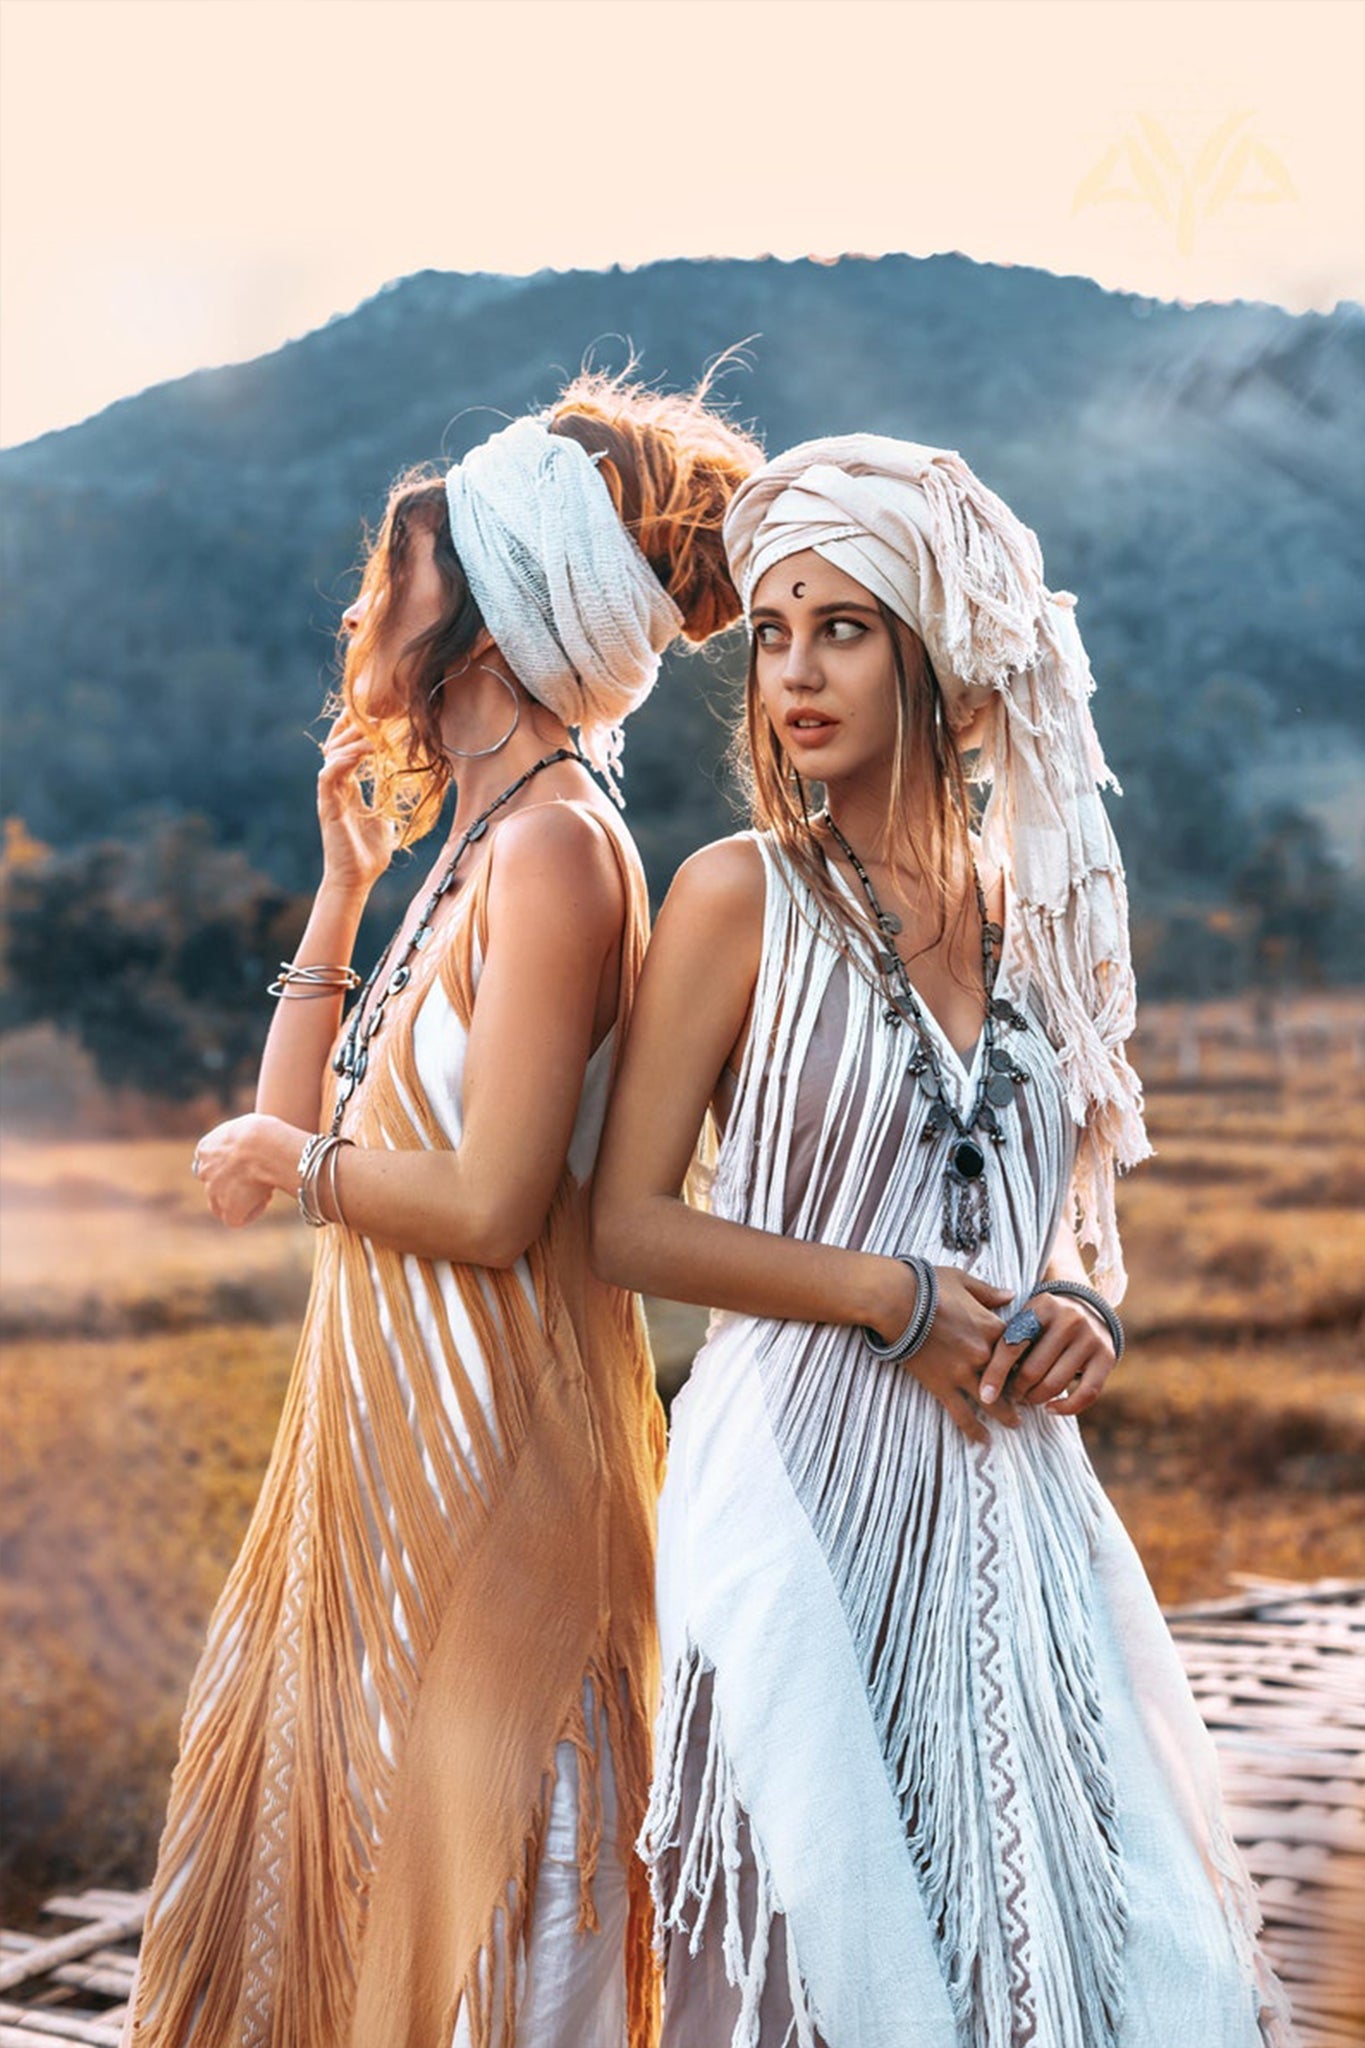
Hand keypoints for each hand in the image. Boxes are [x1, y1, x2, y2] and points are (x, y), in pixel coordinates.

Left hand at [192, 1113, 301, 1227]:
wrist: (265, 1146)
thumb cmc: (264, 1132)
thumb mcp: (247, 1126)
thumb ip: (241, 1136)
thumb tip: (251, 1143)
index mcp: (205, 1148)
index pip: (211, 1163)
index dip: (231, 1166)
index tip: (249, 1163)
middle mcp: (204, 1171)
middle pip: (215, 1185)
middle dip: (232, 1185)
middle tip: (256, 1179)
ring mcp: (214, 1192)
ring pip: (221, 1204)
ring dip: (239, 1200)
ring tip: (262, 1189)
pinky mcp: (228, 1209)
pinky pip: (235, 1219)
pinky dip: (250, 1212)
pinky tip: (264, 1199)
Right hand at [316, 712, 398, 892]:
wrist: (356, 880)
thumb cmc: (369, 855)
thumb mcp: (383, 821)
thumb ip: (383, 802)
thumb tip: (395, 793)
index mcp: (347, 788)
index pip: (345, 749)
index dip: (353, 730)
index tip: (372, 712)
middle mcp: (335, 787)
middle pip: (335, 745)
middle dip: (352, 728)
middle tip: (376, 714)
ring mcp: (329, 796)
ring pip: (331, 755)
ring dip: (351, 741)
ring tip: (373, 731)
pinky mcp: (327, 806)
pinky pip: (328, 775)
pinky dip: (343, 760)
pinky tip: (362, 752)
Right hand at [877, 1264, 1017, 1443]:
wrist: (895, 1300)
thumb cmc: (928, 1285)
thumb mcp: (963, 1280)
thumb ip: (989, 1292)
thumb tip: (1011, 1295)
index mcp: (992, 1327)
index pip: (1021, 1347)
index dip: (1029, 1357)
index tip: (1034, 1364)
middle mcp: (983, 1354)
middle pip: (1012, 1378)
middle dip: (1023, 1390)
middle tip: (1031, 1400)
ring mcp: (963, 1372)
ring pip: (992, 1401)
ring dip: (1006, 1415)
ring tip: (1015, 1424)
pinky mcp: (942, 1385)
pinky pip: (961, 1413)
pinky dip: (973, 1429)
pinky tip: (983, 1440)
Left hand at [979, 1290, 1116, 1415]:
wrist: (1088, 1307)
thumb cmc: (1044, 1320)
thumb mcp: (1026, 1315)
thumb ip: (1005, 1336)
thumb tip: (983, 1378)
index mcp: (1042, 1307)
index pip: (1011, 1346)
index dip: (995, 1374)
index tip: (984, 1397)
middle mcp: (1069, 1320)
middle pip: (1032, 1370)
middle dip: (1017, 1389)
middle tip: (1011, 1395)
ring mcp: (1090, 1338)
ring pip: (1056, 1384)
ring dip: (1037, 1399)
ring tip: (1028, 1399)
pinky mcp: (1107, 1356)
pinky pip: (1086, 1394)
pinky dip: (1066, 1408)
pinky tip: (1051, 1409)